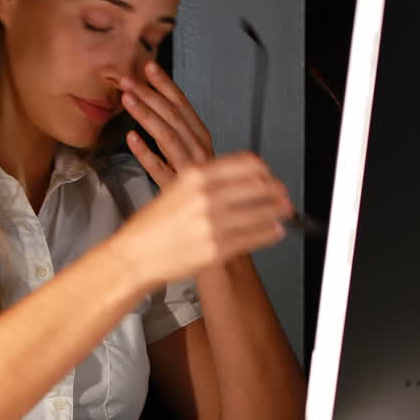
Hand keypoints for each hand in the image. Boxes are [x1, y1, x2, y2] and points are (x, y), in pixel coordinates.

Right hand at [103, 152, 293, 288]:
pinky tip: (274, 230)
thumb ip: (207, 181)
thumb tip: (241, 179)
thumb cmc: (153, 225)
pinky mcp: (217, 248)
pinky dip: (269, 233)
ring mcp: (212, 223)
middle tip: (283, 195)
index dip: (264, 171)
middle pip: (258, 186)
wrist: (135, 255)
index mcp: (195, 176)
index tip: (269, 176)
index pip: (246, 164)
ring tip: (284, 212)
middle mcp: (206, 197)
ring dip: (277, 212)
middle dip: (276, 192)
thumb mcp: (176, 189)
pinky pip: (254, 237)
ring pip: (260, 212)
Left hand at [119, 60, 213, 186]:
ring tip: (128, 100)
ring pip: (169, 137)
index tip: (149, 67)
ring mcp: (191, 171)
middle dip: (151, 95)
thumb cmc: (202, 196)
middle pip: (175, 117)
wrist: (214, 232)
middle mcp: (200, 153)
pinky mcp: (180, 191)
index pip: (184, 107)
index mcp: (203, 142)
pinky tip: (131, 139)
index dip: (166, 85)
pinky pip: (161, 170)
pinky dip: (146, 153)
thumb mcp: (191, 160)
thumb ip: (177, 139)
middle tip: (129, 80)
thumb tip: (156, 113)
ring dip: (148, 115)